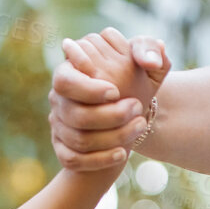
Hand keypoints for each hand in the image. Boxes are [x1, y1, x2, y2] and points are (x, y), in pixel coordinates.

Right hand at [48, 28, 170, 171]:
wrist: (129, 115)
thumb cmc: (133, 82)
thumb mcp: (142, 62)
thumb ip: (147, 49)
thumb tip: (150, 61)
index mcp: (70, 72)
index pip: (64, 80)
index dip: (89, 89)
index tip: (116, 91)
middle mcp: (60, 100)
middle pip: (73, 113)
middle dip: (107, 115)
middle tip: (136, 107)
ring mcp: (59, 125)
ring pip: (78, 139)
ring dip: (113, 136)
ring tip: (140, 124)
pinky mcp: (64, 149)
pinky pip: (73, 159)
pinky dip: (99, 159)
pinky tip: (123, 153)